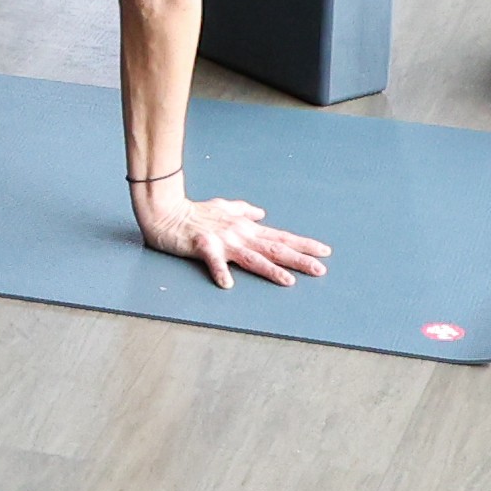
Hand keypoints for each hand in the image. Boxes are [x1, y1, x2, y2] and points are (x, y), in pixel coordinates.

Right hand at [137, 181, 329, 286]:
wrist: (166, 212)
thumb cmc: (193, 212)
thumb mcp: (222, 207)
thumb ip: (243, 210)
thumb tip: (260, 213)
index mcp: (245, 229)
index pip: (280, 238)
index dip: (302, 245)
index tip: (323, 251)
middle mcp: (239, 235)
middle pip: (274, 249)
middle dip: (298, 259)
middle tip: (321, 269)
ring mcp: (222, 240)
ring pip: (252, 257)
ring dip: (271, 269)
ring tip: (289, 280)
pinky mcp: (203, 246)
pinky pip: (213, 261)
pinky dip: (220, 271)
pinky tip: (227, 284)